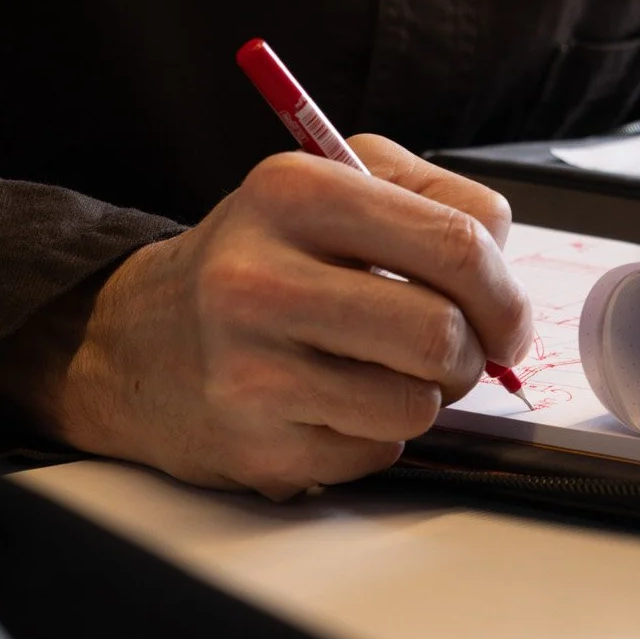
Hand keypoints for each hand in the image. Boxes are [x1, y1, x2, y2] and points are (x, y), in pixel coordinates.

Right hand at [30, 135, 531, 498]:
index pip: (458, 241)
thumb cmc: (252, 266)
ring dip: (422, 397)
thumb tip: (503, 274)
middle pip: (441, 331)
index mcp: (294, 192)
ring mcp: (251, 369)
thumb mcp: (325, 187)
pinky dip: (374, 435)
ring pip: (417, 403)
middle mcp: (260, 277)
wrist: (135, 343)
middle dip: (470, 351)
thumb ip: (427, 201)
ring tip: (381, 374)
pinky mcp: (257, 445)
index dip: (504, 290)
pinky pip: (375, 451)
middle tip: (453, 351)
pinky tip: (329, 406)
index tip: (502, 314)